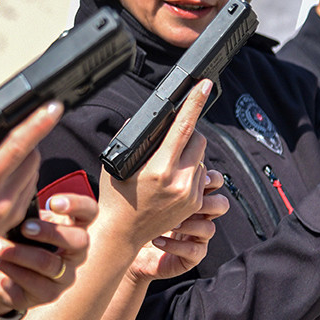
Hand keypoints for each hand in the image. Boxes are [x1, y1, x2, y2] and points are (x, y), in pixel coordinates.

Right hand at [0, 102, 62, 262]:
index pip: (15, 148)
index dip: (36, 125)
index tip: (52, 107)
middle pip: (31, 156)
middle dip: (29, 136)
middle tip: (18, 126)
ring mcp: (9, 214)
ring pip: (34, 169)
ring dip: (27, 154)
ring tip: (6, 151)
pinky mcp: (14, 219)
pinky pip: (30, 186)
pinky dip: (23, 172)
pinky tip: (4, 172)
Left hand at [0, 193, 94, 312]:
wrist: (0, 275)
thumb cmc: (17, 241)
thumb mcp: (22, 224)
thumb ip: (27, 216)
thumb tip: (17, 208)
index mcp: (73, 228)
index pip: (89, 212)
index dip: (77, 205)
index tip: (53, 202)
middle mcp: (76, 253)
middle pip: (79, 240)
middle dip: (49, 232)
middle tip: (24, 228)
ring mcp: (65, 276)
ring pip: (48, 263)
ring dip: (18, 252)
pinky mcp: (49, 294)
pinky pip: (31, 282)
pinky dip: (9, 268)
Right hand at [97, 79, 219, 250]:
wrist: (121, 233)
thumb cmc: (115, 199)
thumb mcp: (117, 164)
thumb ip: (130, 139)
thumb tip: (140, 119)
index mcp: (159, 169)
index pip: (183, 128)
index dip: (195, 103)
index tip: (204, 86)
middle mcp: (179, 182)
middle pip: (198, 139)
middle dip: (188, 132)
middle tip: (171, 136)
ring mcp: (190, 194)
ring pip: (200, 158)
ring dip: (188, 154)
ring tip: (166, 165)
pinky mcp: (195, 204)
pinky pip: (200, 176)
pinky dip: (189, 171)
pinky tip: (171, 180)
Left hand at [128, 169, 223, 281]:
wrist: (125, 244)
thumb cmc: (133, 213)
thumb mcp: (141, 188)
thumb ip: (151, 169)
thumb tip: (144, 144)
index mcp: (188, 195)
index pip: (210, 181)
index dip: (207, 175)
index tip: (194, 170)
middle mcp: (196, 215)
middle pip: (220, 203)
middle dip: (206, 199)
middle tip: (186, 195)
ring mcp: (195, 236)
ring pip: (210, 228)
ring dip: (190, 224)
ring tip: (170, 222)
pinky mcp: (189, 256)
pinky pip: (195, 251)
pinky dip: (176, 245)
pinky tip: (158, 240)